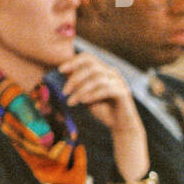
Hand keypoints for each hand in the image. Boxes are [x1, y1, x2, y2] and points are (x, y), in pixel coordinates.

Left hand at [60, 54, 149, 181]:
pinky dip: (92, 95)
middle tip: (64, 92)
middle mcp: (113, 73)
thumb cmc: (102, 110)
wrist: (121, 125)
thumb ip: (77, 85)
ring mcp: (119, 82)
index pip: (88, 58)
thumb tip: (62, 75)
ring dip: (81, 90)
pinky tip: (83, 102)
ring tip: (71, 102)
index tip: (60, 70)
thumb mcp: (86, 95)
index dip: (74, 62)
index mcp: (104, 70)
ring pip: (97, 78)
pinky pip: (105, 89)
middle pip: (92, 66)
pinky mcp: (123, 93)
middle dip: (75, 78)